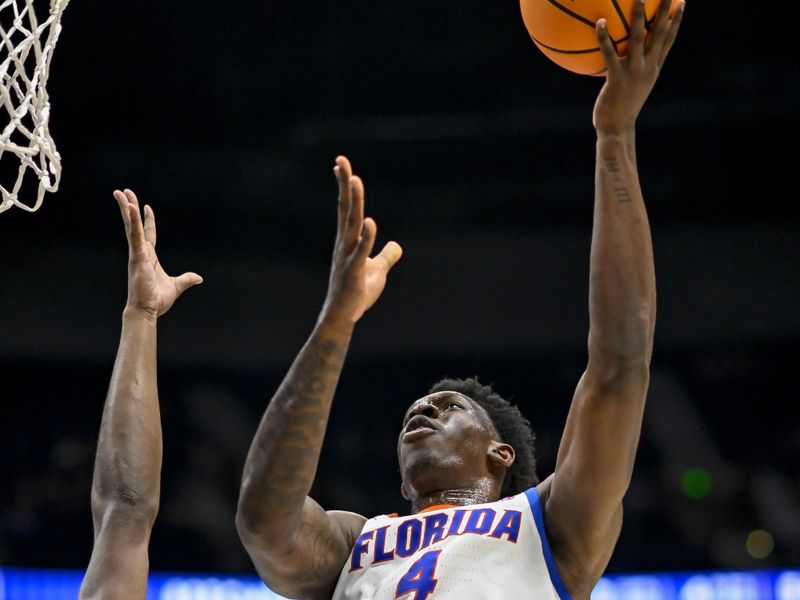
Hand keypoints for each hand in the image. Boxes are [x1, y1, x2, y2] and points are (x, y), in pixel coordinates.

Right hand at [115, 189, 202, 318]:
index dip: (147, 220)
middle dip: (129, 208)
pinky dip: (132, 221)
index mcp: (149, 257)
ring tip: (120, 192)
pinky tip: (130, 207)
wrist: (148, 310)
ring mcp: (137, 253)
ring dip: (126, 208)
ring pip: (131, 226)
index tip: (146, 206)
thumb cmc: (157, 300)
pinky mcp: (137, 256)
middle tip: (124, 192)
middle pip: (134, 225)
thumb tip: (198, 278)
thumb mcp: (176, 286)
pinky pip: (134, 235)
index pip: (148, 233)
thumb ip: (186, 279)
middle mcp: (141, 252)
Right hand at [319, 156, 401, 329]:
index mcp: (348, 241)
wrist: (343, 317)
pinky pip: (360, 252)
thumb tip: (397, 245)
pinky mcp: (353, 273)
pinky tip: (371, 222)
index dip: (345, 187)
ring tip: (355, 180)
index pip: (346, 208)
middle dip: (345, 185)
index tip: (340, 164)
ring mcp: (347, 257)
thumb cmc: (357, 293)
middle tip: (342, 161)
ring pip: (351, 224)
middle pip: (346, 209)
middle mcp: (344, 244)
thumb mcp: (377, 271)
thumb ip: (386, 256)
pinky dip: (366, 237)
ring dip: (354, 202)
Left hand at [592, 0, 684, 134]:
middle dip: (665, 11)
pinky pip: (610, 53)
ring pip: (638, 39)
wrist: (617, 128)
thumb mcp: (632, 86)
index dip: (676, 20)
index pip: (668, 40)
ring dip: (639, 17)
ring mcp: (633, 73)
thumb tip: (625, 54)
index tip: (681, 2)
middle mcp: (647, 68)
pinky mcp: (616, 78)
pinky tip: (600, 21)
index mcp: (653, 69)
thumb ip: (633, 68)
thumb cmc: (621, 107)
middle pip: (659, 34)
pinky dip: (604, 37)